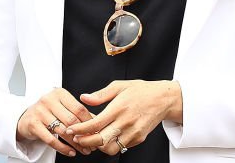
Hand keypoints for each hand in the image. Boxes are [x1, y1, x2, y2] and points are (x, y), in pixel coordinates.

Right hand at [15, 87, 94, 156]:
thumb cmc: (49, 112)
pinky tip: (71, 152)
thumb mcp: (63, 108)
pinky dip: (63, 148)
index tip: (96, 133)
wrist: (26, 118)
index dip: (90, 123)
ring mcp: (39, 111)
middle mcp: (48, 100)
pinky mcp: (33, 124)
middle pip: (72, 120)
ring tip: (84, 150)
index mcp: (59, 93)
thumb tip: (98, 124)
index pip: (79, 109)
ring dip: (76, 144)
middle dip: (84, 135)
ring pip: (63, 131)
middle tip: (92, 145)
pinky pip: (51, 140)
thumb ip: (78, 114)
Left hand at [63, 80, 181, 155]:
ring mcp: (133, 133)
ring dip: (98, 146)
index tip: (71, 129)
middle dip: (85, 141)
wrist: (163, 99)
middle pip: (101, 140)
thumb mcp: (119, 86)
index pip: (95, 124)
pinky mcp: (139, 139)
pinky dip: (111, 145)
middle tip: (76, 138)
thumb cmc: (140, 90)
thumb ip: (100, 94)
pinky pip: (121, 146)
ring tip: (90, 138)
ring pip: (111, 148)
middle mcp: (125, 123)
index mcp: (118, 109)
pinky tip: (105, 137)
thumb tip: (83, 98)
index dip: (80, 129)